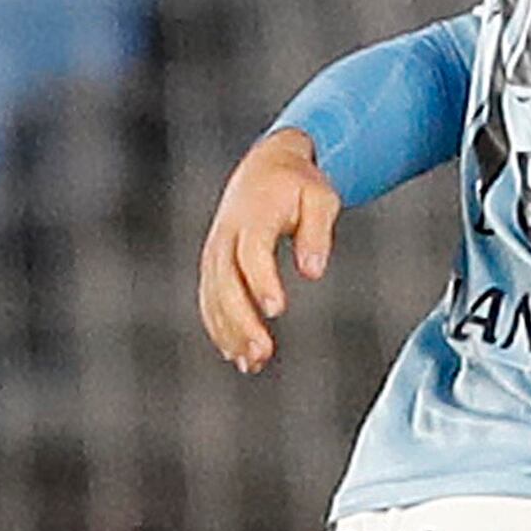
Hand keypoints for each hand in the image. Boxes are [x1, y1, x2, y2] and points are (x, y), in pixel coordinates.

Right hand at [198, 127, 338, 372]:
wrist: (265, 166)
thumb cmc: (300, 185)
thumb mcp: (321, 199)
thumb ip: (317, 233)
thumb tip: (314, 272)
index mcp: (253, 215)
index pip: (252, 252)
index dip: (262, 281)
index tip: (277, 310)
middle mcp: (227, 235)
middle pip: (226, 281)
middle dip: (242, 319)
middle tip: (263, 353)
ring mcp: (215, 250)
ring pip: (213, 295)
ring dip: (229, 331)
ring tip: (252, 363)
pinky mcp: (213, 264)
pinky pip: (210, 299)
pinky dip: (220, 327)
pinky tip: (236, 355)